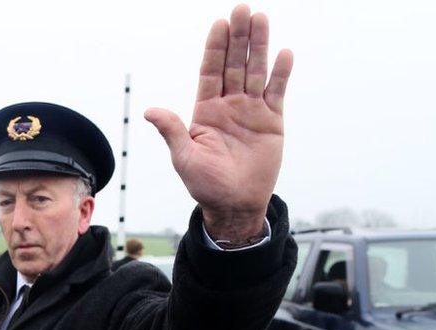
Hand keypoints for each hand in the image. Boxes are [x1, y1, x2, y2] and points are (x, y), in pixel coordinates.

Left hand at [145, 4, 292, 241]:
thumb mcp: (185, 158)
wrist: (235, 204)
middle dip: (238, 37)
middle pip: (234, 64)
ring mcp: (251, 111)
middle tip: (243, 9)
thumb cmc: (206, 185)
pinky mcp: (272, 121)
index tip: (219, 23)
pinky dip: (281, 74)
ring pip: (255, 72)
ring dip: (259, 46)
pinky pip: (276, 92)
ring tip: (262, 19)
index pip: (210, 71)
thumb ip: (173, 131)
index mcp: (206, 111)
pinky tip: (284, 53)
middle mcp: (229, 105)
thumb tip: (151, 111)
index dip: (215, 48)